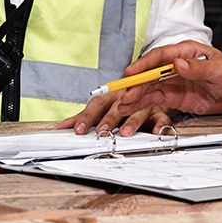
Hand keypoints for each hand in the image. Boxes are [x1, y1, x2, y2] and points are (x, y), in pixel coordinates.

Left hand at [55, 90, 172, 135]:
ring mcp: (144, 103)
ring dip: (132, 121)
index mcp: (111, 97)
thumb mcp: (103, 108)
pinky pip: (161, 117)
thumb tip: (60, 127)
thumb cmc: (124, 102)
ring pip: (138, 111)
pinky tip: (156, 131)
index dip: (88, 117)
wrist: (153, 90)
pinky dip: (160, 124)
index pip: (97, 105)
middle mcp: (126, 98)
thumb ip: (83, 117)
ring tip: (125, 133)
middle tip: (102, 131)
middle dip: (109, 119)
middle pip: (117, 107)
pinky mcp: (160, 110)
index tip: (78, 130)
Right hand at [115, 40, 221, 116]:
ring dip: (135, 95)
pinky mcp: (173, 95)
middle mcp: (176, 65)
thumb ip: (198, 68)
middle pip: (150, 73)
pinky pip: (154, 98)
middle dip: (136, 83)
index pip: (160, 56)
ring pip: (149, 86)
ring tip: (123, 104)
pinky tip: (130, 107)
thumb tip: (179, 64)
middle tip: (125, 93)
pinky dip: (141, 103)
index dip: (145, 64)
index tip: (133, 72)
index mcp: (186, 52)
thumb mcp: (219, 71)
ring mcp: (173, 80)